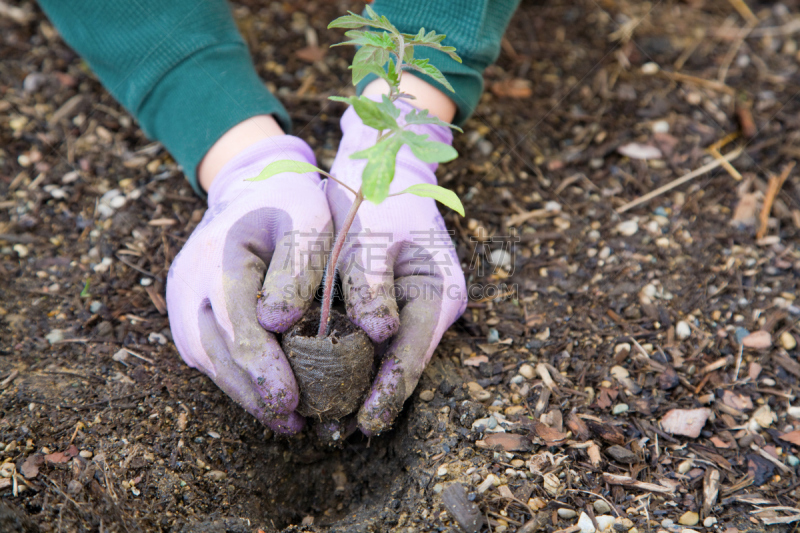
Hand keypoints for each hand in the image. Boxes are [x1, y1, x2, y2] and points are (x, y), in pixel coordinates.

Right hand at [166, 136, 331, 433]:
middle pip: (217, 351)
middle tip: (293, 424)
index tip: (289, 400)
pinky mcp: (188, 314)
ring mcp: (182, 300)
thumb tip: (277, 323)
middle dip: (254, 392)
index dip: (262, 367)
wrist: (251, 188)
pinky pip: (208, 354)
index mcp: (219, 255)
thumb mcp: (308, 218)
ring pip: (209, 360)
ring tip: (286, 421)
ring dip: (244, 394)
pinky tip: (267, 397)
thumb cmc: (289, 203)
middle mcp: (189, 282)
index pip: (236, 323)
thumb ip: (298, 265)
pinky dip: (236, 379)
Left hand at [327, 98, 466, 435]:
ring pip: (393, 354)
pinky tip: (334, 376)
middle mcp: (434, 303)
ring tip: (335, 416)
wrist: (384, 162)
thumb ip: (373, 285)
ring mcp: (418, 303)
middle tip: (342, 432)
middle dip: (377, 396)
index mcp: (438, 290)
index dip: (389, 391)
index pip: (413, 354)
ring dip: (367, 381)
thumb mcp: (371, 234)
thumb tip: (379, 335)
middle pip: (406, 362)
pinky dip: (360, 358)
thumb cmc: (378, 194)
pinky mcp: (398, 299)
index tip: (365, 423)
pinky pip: (381, 338)